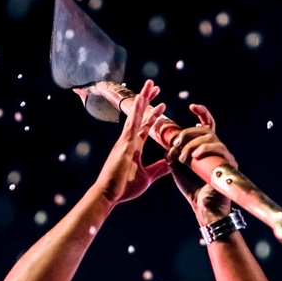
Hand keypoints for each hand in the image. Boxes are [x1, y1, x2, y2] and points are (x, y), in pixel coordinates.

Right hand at [93, 79, 170, 204]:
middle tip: (154, 86)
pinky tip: (141, 99)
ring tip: (149, 86)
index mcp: (134, 147)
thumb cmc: (124, 187)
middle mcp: (129, 140)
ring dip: (143, 100)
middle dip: (147, 100)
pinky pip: (132, 124)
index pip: (145, 127)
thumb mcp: (148, 177)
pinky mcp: (124, 144)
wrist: (109, 194)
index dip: (153, 115)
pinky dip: (136, 111)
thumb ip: (159, 168)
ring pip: (135, 115)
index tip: (162, 103)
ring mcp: (125, 141)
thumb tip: (171, 161)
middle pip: (140, 115)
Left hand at [164, 103, 235, 222]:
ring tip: (183, 158)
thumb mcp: (177, 167)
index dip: (202, 113)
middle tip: (176, 145)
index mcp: (205, 147)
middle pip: (204, 129)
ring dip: (192, 144)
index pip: (206, 124)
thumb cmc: (192, 188)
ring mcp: (223, 155)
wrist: (203, 206)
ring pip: (209, 137)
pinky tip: (195, 156)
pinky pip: (218, 148)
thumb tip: (169, 145)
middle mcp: (216, 148)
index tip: (192, 107)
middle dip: (187, 134)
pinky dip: (205, 149)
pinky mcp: (228, 163)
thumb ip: (173, 153)